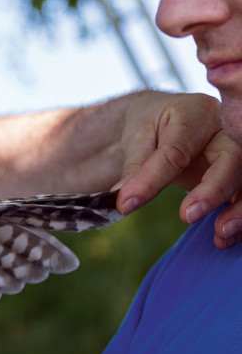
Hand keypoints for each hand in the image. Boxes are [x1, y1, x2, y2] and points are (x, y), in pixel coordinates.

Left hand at [114, 91, 241, 247]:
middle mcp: (224, 131)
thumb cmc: (152, 126)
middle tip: (188, 215)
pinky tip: (223, 238)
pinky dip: (239, 218)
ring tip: (220, 233)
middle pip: (233, 159)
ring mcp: (237, 153)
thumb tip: (124, 201)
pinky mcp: (238, 174)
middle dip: (215, 189)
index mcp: (193, 115)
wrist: (166, 119)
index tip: (127, 204)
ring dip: (239, 209)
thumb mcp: (137, 139)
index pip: (176, 151)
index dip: (152, 179)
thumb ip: (135, 168)